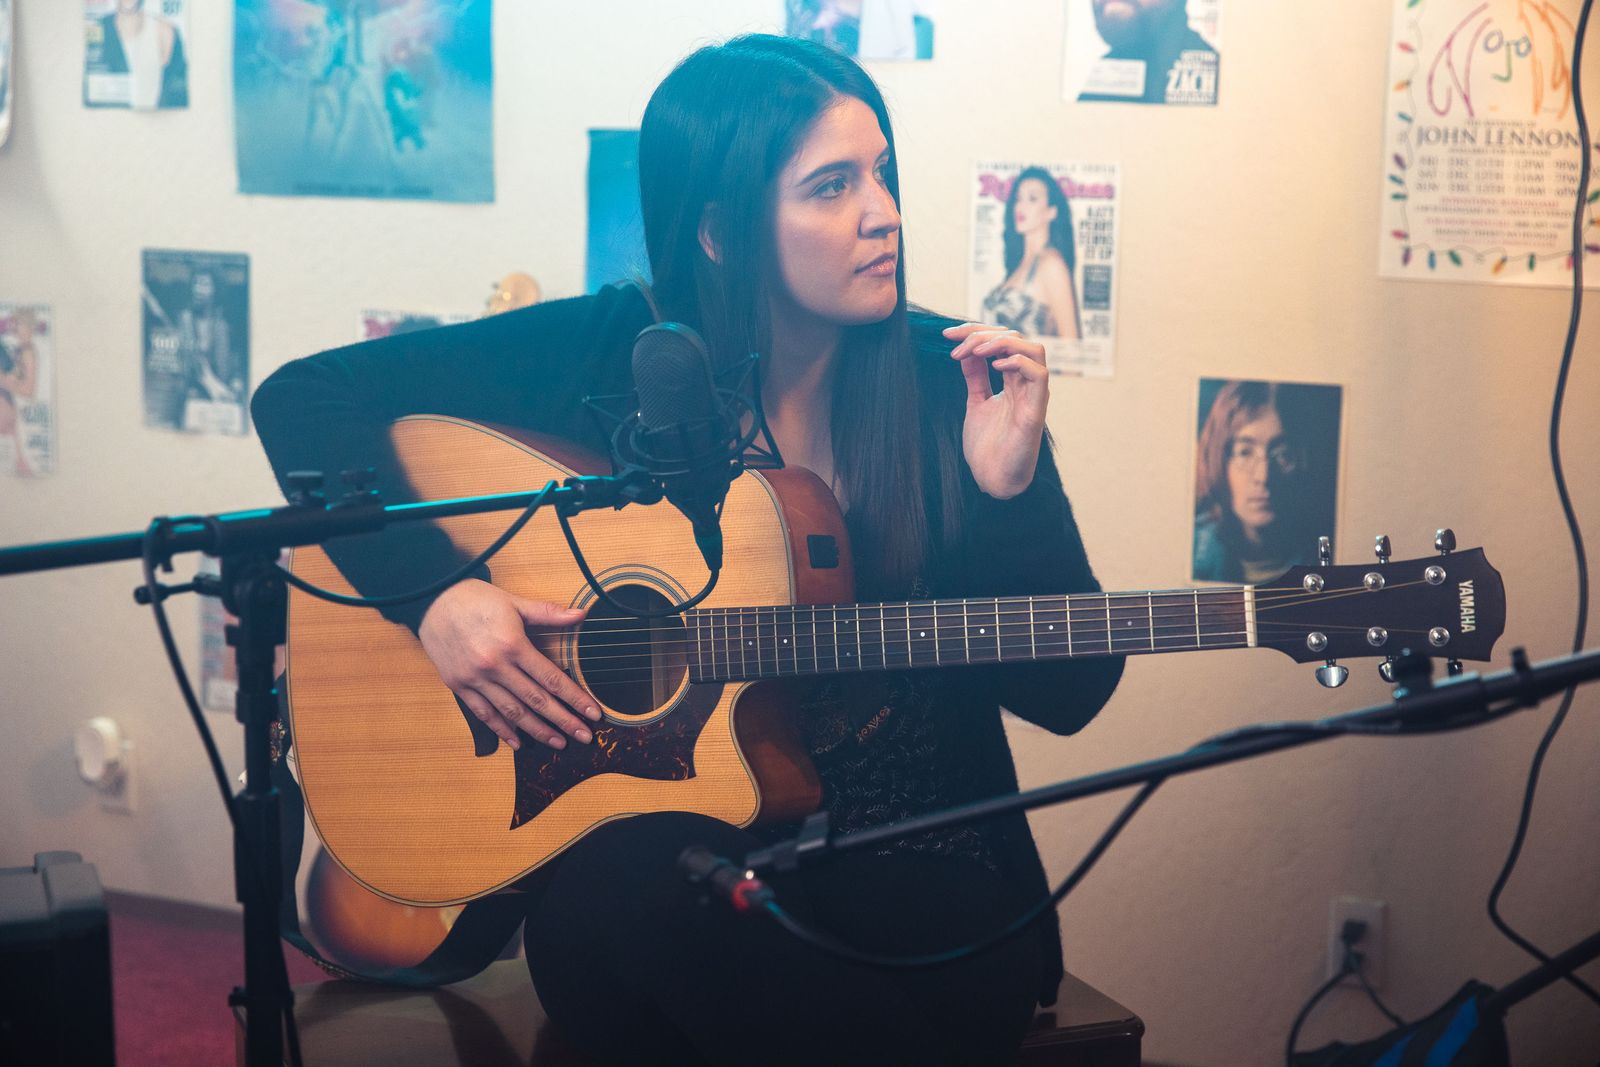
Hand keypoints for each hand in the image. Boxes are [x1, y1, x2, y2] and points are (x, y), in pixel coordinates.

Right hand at [417, 579, 599, 751]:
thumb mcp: (514, 602)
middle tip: (584, 736)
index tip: (593, 713)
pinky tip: (518, 742)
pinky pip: (484, 713)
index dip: (574, 698)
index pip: (551, 678)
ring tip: (558, 743)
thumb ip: (547, 613)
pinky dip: (502, 730)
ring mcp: (475, 679)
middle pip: (536, 700)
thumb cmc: (475, 599)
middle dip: (563, 721)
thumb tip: (580, 615)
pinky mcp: (459, 685)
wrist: (431, 601)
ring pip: (512, 712)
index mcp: (513, 644)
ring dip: (537, 730)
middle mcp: (495, 666)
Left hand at [943, 322, 1048, 498]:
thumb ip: (976, 377)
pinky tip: (996, 367)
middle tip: (956, 343)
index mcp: (1013, 381)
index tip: (947, 335)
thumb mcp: (976, 402)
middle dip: (984, 333)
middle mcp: (1026, 384)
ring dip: (1003, 342)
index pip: (1001, 341)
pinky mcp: (1035, 411)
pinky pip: (1039, 375)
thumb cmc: (988, 446)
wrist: (992, 479)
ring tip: (977, 350)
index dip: (976, 331)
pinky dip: (1019, 363)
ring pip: (1034, 350)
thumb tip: (966, 351)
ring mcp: (1033, 396)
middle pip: (1016, 338)